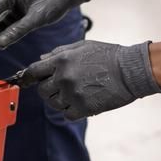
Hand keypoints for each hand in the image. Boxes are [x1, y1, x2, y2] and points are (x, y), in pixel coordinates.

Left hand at [11, 39, 160, 120]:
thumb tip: (41, 59)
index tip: (28, 80)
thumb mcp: (82, 47)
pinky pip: (67, 114)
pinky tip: (81, 102)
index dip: (29, 76)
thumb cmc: (108, 55)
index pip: (34, 71)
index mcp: (61, 60)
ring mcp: (73, 94)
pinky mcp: (84, 108)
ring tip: (74, 93)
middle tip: (58, 87)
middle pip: (42, 90)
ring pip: (54, 104)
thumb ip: (59, 52)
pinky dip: (71, 110)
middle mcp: (64, 77)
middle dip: (47, 89)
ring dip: (60, 100)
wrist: (131, 70)